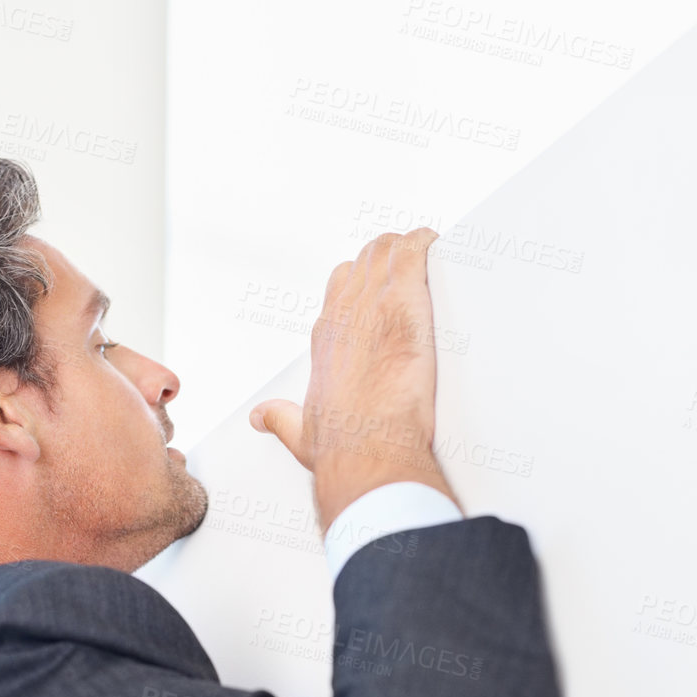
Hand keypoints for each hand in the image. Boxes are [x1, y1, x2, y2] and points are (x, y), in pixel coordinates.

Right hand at [249, 227, 458, 531]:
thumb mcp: (300, 432)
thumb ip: (280, 418)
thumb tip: (261, 417)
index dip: (364, 283)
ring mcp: (373, 306)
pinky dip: (427, 245)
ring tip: (428, 255)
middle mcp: (345, 316)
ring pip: (386, 252)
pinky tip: (436, 245)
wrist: (368, 451)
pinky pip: (414, 254)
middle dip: (389, 260)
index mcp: (326, 338)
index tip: (382, 287)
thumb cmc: (342, 446)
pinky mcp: (402, 305)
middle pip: (364, 263)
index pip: (341, 289)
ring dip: (409, 250)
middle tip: (414, 268)